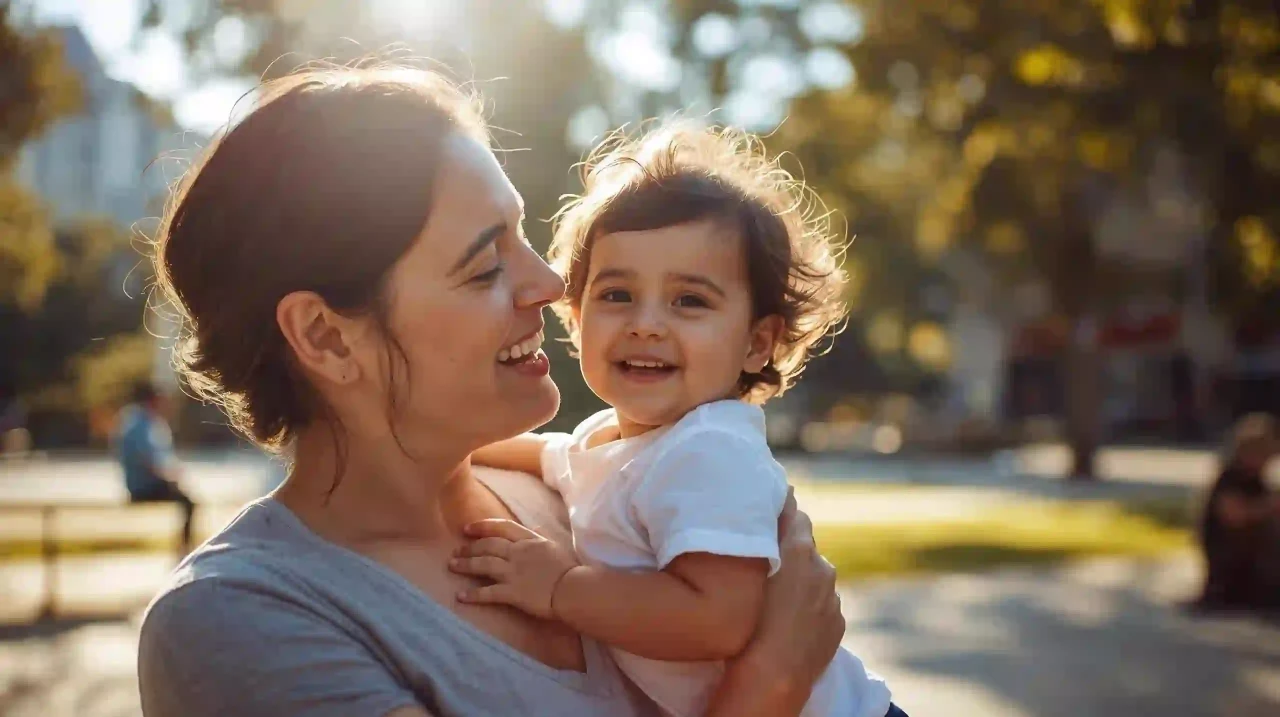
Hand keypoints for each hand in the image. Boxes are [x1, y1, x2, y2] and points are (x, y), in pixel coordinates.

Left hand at [450, 519, 578, 618]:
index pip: (502, 528)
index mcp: (529, 541)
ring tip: (452, 566)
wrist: (575, 588)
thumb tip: (531, 535)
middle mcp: (518, 553)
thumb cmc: (570, 569)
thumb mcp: (554, 547)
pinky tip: (460, 596)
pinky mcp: (513, 593)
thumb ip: (538, 542)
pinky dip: (473, 595)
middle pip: (488, 546)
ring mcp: (514, 573)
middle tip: (456, 550)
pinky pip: (488, 593)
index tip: (468, 528)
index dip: (482, 527)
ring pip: (484, 565)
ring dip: (466, 565)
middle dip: (469, 547)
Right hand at [738, 488, 843, 694]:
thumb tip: (782, 501)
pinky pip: (822, 606)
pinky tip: (791, 620)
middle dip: (791, 551)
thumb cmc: (753, 616)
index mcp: (802, 551)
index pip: (796, 516)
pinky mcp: (837, 624)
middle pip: (806, 549)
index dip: (783, 513)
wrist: (776, 672)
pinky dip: (810, 608)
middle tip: (767, 563)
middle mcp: (824, 569)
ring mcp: (833, 599)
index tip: (772, 509)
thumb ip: (769, 535)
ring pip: (815, 580)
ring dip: (801, 582)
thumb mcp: (753, 568)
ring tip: (778, 598)